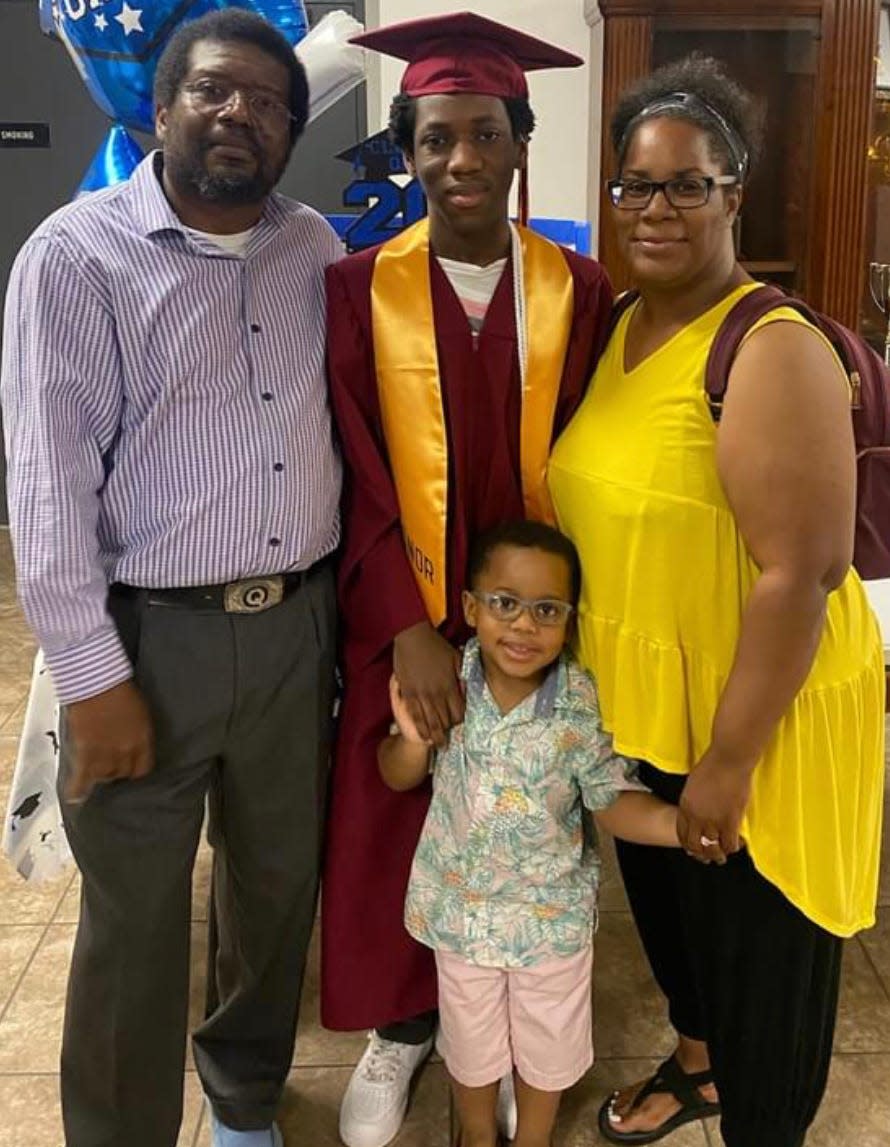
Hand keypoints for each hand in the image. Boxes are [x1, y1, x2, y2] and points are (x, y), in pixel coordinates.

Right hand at [64, 680, 153, 802]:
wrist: (97, 683)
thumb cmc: (119, 691)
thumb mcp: (140, 714)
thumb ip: (138, 733)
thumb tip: (134, 744)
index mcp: (143, 741)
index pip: (143, 769)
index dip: (135, 770)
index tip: (131, 769)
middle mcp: (126, 752)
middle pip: (123, 774)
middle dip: (118, 771)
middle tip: (111, 766)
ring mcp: (105, 755)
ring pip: (104, 777)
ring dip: (100, 773)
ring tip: (96, 769)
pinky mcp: (86, 754)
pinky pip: (82, 779)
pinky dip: (78, 789)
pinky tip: (76, 797)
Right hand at [392, 621, 462, 748]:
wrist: (413, 637)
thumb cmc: (435, 646)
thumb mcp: (456, 659)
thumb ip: (463, 676)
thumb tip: (468, 689)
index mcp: (449, 685)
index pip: (458, 712)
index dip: (459, 721)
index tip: (458, 724)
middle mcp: (437, 693)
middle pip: (445, 720)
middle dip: (447, 730)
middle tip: (448, 738)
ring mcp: (421, 694)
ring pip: (430, 722)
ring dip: (435, 735)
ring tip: (438, 744)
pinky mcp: (408, 693)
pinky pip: (415, 716)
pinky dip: (420, 728)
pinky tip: (424, 736)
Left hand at [678, 748, 752, 860]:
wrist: (729, 759)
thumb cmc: (713, 765)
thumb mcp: (694, 783)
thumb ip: (694, 799)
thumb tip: (698, 807)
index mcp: (685, 806)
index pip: (682, 832)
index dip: (688, 843)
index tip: (694, 848)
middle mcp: (696, 816)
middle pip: (694, 844)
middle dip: (701, 854)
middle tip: (708, 857)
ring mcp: (713, 819)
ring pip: (712, 847)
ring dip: (717, 854)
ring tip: (722, 857)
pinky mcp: (730, 820)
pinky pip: (730, 843)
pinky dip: (732, 847)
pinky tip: (735, 845)